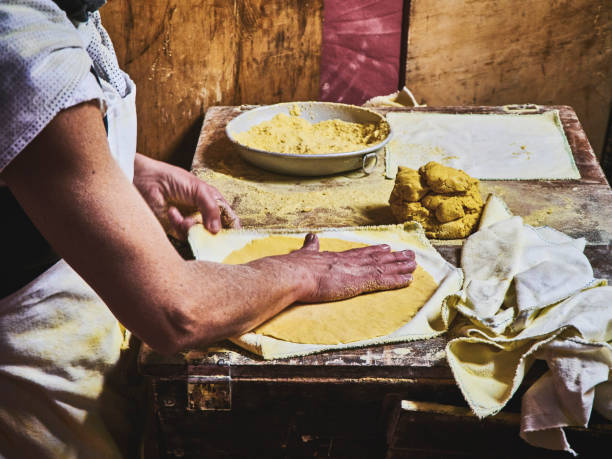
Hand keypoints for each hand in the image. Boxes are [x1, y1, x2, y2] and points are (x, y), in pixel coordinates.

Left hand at [133, 153, 239, 238]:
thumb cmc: (174, 179)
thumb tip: (216, 231)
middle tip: (206, 229)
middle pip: (216, 232)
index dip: (232, 228)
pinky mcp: (176, 229)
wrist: (148, 181)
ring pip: (200, 236)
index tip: (232, 237)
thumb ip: (211, 208)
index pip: (229, 219)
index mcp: (214, 202)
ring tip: (182, 217)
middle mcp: (204, 214)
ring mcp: (191, 222)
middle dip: (211, 232)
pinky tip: (171, 213)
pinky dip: (178, 225)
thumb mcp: (199, 189)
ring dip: (191, 227)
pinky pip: (184, 236)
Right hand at [268, 233, 416, 302]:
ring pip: (385, 267)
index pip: (360, 253)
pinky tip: (408, 280)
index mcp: (337, 257)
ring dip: (401, 266)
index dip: (374, 251)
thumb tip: (310, 236)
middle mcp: (350, 261)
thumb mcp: (304, 254)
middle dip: (393, 256)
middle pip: (377, 257)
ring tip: (414, 263)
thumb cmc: (296, 268)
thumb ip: (310, 246)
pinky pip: (383, 281)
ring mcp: (356, 271)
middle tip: (408, 254)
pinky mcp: (359, 282)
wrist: (295, 274)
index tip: (386, 247)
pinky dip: (397, 280)